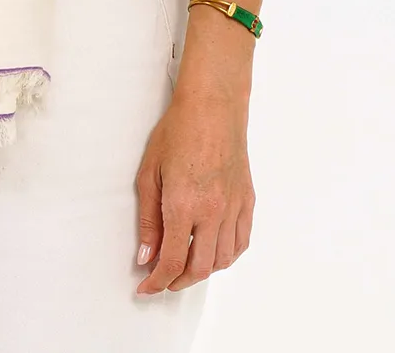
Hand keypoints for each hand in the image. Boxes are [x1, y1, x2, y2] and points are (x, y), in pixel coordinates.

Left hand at [133, 88, 254, 293]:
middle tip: (163, 280)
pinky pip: (241, 242)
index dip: (157, 281)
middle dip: (178, 281)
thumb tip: (147, 256)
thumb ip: (149, 219)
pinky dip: (227, 256)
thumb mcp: (149, 173)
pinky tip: (213, 252)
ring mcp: (234, 207)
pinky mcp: (247, 201)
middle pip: (200, 268)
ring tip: (185, 266)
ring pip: (223, 260)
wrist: (212, 107)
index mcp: (184, 204)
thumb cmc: (178, 132)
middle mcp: (213, 211)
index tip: (147, 287)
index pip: (172, 260)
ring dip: (203, 271)